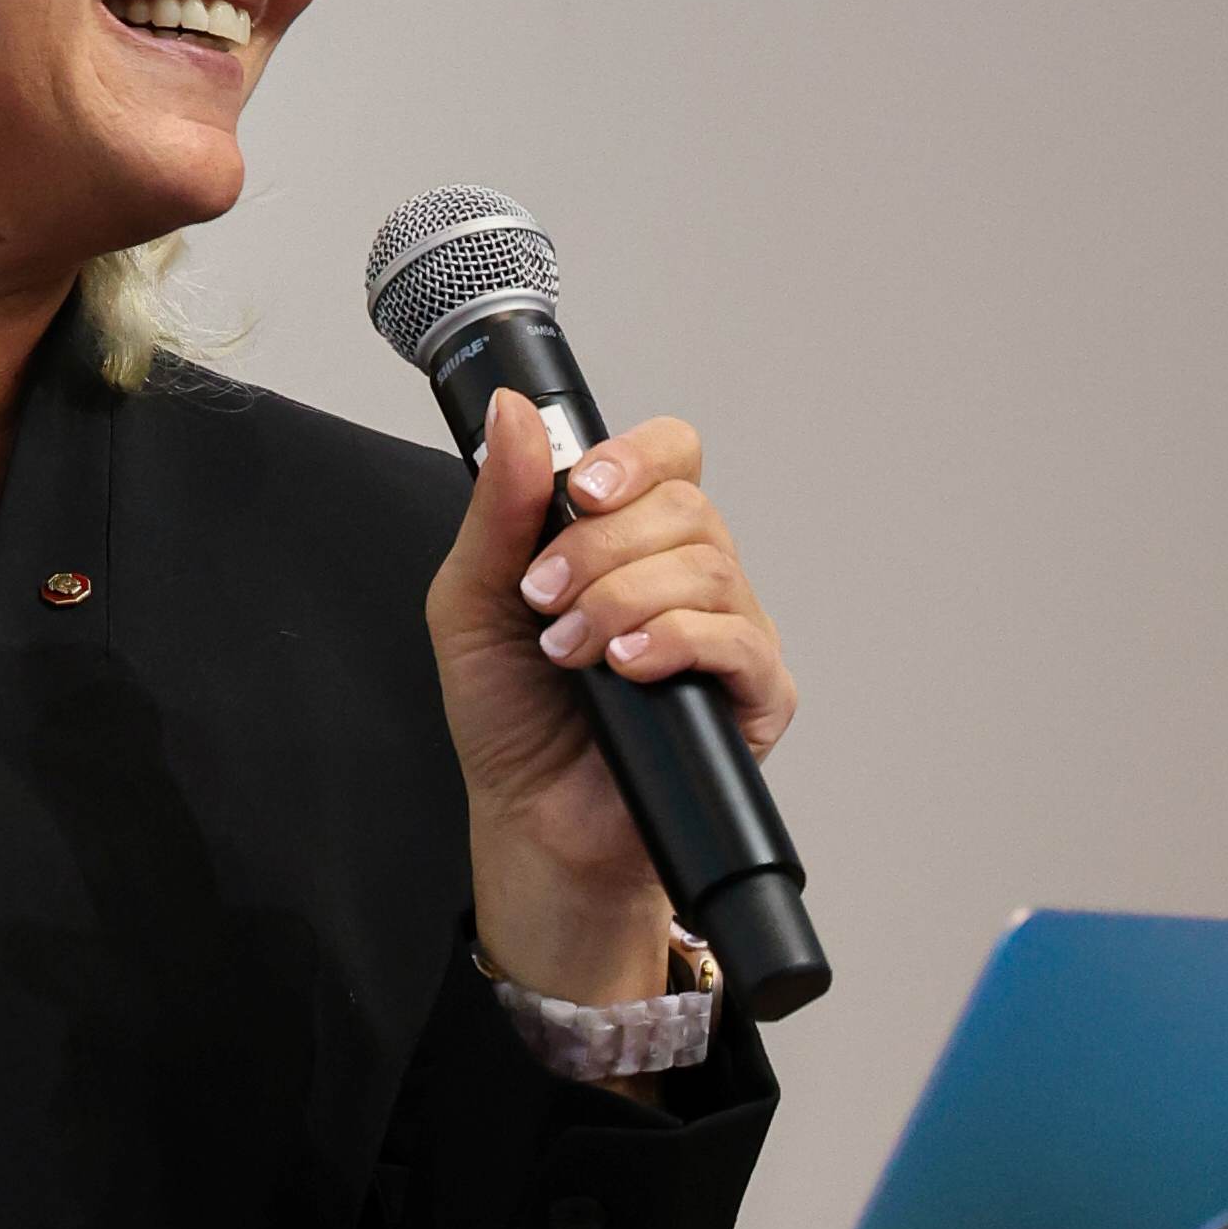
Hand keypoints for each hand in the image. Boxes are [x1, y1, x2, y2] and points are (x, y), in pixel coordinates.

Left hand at [423, 393, 797, 1011]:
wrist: (531, 818)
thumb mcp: (473, 599)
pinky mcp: (754, 695)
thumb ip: (498, 507)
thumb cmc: (510, 714)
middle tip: (544, 598)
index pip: (668, 456)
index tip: (578, 492)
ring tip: (570, 650)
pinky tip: (626, 666)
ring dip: (622, 600)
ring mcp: (728, 632)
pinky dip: (674, 642)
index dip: (632, 458)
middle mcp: (688, 575)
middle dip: (601, 547)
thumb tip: (515, 410)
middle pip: (686, 507)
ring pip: (709, 566)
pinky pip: (738, 640)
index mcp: (631, 539)